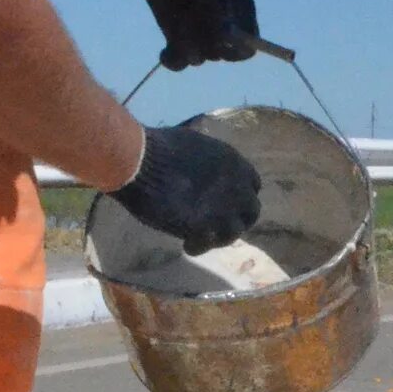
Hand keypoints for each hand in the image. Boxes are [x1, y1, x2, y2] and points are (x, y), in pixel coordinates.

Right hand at [113, 120, 261, 251]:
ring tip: (200, 238)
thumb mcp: (196, 144)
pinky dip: (199, 247)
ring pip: (234, 232)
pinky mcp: (204, 227)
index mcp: (235, 163)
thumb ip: (209, 162)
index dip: (239, 196)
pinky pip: (209, 244)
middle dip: (235, 219)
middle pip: (250, 211)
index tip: (226, 201)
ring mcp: (223, 209)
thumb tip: (205, 168)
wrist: (140, 162)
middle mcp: (237, 187)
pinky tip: (186, 245)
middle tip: (217, 225)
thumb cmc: (160, 148)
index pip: (252, 185)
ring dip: (218, 237)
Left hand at [135, 0, 260, 69]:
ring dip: (185, 42)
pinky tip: (165, 52)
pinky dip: (172, 60)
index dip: (233, 48)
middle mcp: (221, 29)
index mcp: (239, 15)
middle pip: (219, 54)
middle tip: (192, 11)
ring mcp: (198, 34)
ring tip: (178, 13)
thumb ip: (218, 8)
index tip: (218, 34)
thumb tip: (223, 34)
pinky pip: (178, 60)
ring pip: (197, 57)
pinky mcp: (177, 36)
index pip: (245, 49)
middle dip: (204, 40)